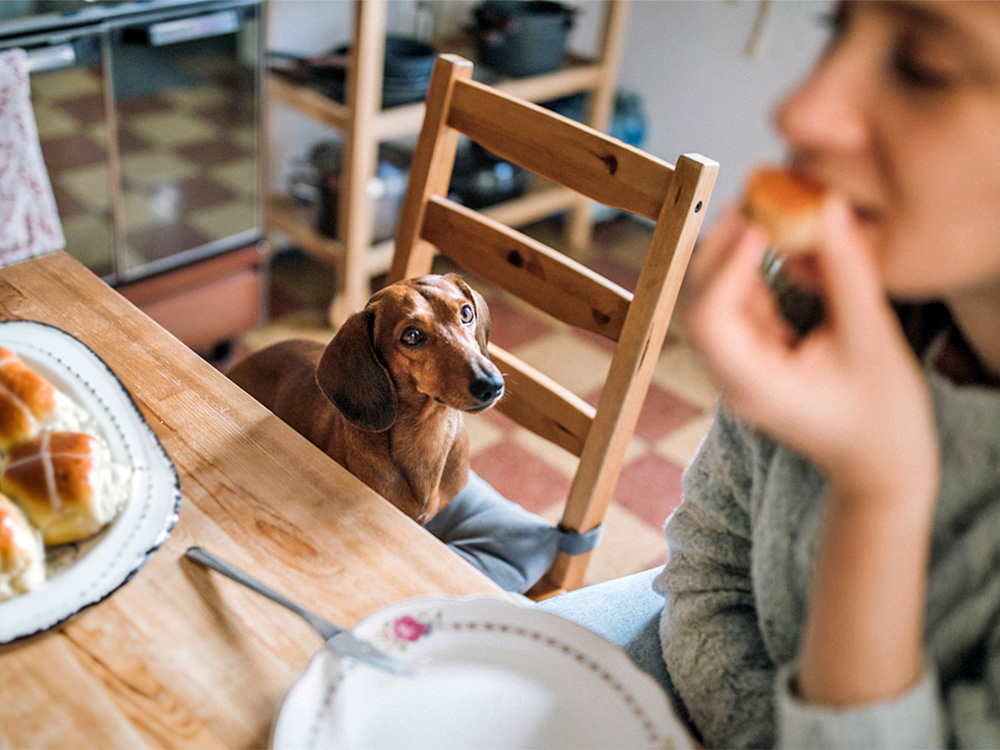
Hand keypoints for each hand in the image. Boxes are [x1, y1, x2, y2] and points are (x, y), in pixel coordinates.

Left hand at [683, 195, 938, 506]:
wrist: (880, 466)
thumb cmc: (881, 418)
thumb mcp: (871, 341)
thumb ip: (847, 274)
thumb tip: (827, 209)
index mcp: (752, 385)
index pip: (710, 319)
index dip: (725, 265)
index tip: (756, 222)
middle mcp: (732, 376)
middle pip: (701, 304)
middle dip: (721, 248)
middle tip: (752, 199)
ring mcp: (739, 366)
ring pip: (717, 299)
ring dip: (734, 253)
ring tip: (762, 206)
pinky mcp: (754, 355)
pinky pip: (741, 305)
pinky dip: (753, 270)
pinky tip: (771, 236)